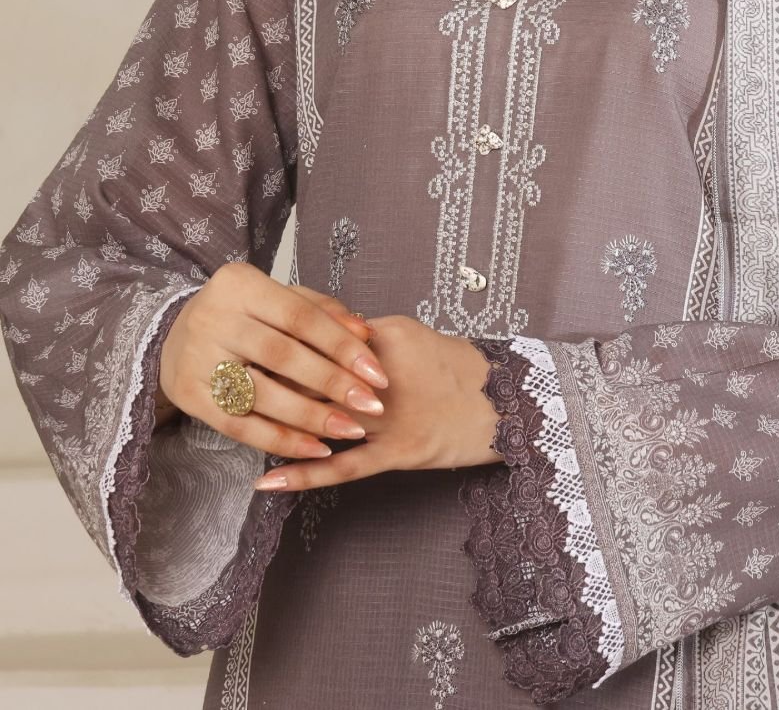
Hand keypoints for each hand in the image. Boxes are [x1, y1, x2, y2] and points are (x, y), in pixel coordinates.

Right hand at [155, 262, 389, 458]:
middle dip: (332, 383)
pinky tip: (314, 449)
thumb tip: (364, 334)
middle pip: (282, 356)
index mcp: (239, 284)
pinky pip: (240, 425)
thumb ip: (321, 312)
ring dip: (311, 417)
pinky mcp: (188, 395)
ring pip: (261, 394)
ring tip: (350, 430)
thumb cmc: (245, 313)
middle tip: (371, 407)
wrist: (175, 332)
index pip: (300, 317)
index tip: (377, 373)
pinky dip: (280, 440)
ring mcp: (196, 357)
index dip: (342, 346)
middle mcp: (213, 317)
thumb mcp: (279, 298)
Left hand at [253, 314, 502, 490]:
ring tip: (233, 429)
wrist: (508, 402)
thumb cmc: (459, 368)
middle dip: (272, 382)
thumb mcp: (411, 337)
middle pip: (312, 376)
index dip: (283, 342)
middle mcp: (380, 375)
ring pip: (320, 421)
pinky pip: (342, 467)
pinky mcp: (398, 452)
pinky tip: (267, 480)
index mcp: (383, 336)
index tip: (250, 343)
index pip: (319, 336)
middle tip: (235, 383)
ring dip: (277, 426)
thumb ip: (367, 337)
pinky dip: (302, 473)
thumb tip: (324, 335)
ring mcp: (388, 416)